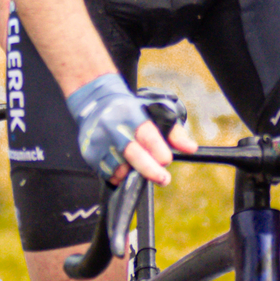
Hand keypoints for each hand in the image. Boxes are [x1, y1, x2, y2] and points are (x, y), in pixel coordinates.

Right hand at [66, 71, 192, 185]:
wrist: (95, 101)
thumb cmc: (130, 109)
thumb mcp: (155, 112)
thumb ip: (174, 132)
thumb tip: (190, 148)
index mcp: (130, 113)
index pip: (146, 134)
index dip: (158, 151)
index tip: (166, 160)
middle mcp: (112, 126)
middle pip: (132, 153)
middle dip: (150, 170)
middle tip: (163, 179)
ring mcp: (98, 140)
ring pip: (119, 167)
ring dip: (132, 172)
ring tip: (138, 168)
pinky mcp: (88, 152)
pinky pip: (106, 173)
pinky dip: (118, 175)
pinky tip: (124, 168)